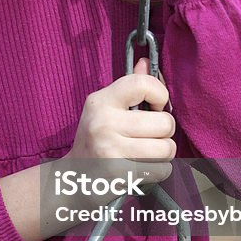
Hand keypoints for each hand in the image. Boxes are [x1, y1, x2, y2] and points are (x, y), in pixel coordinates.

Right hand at [66, 58, 175, 189]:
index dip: (160, 95)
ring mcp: (109, 151)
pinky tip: (141, 168)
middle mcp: (103, 123)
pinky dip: (158, 171)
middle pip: (165, 123)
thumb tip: (147, 62)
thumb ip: (131, 87)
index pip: (143, 84)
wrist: (74, 178)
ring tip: (145, 153)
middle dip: (164, 133)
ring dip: (162, 154)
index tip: (155, 107)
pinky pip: (161, 170)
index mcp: (101, 101)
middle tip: (149, 137)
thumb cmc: (97, 139)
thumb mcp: (107, 108)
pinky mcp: (118, 175)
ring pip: (166, 149)